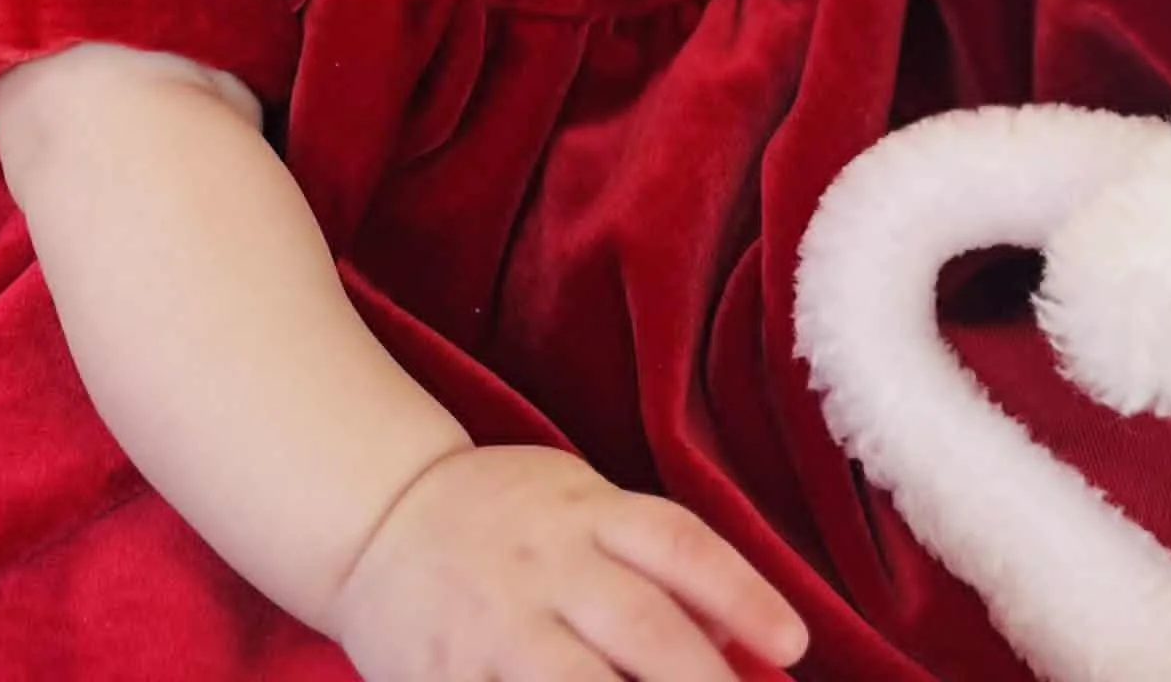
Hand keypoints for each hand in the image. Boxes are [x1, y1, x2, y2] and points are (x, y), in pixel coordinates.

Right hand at [321, 443, 807, 681]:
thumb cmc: (503, 517)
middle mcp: (548, 561)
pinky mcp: (450, 677)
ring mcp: (497, 622)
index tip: (792, 645)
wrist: (378, 517)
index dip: (742, 591)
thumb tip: (742, 634)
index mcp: (587, 513)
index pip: (678, 545)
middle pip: (643, 623)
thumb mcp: (580, 506)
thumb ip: (652, 561)